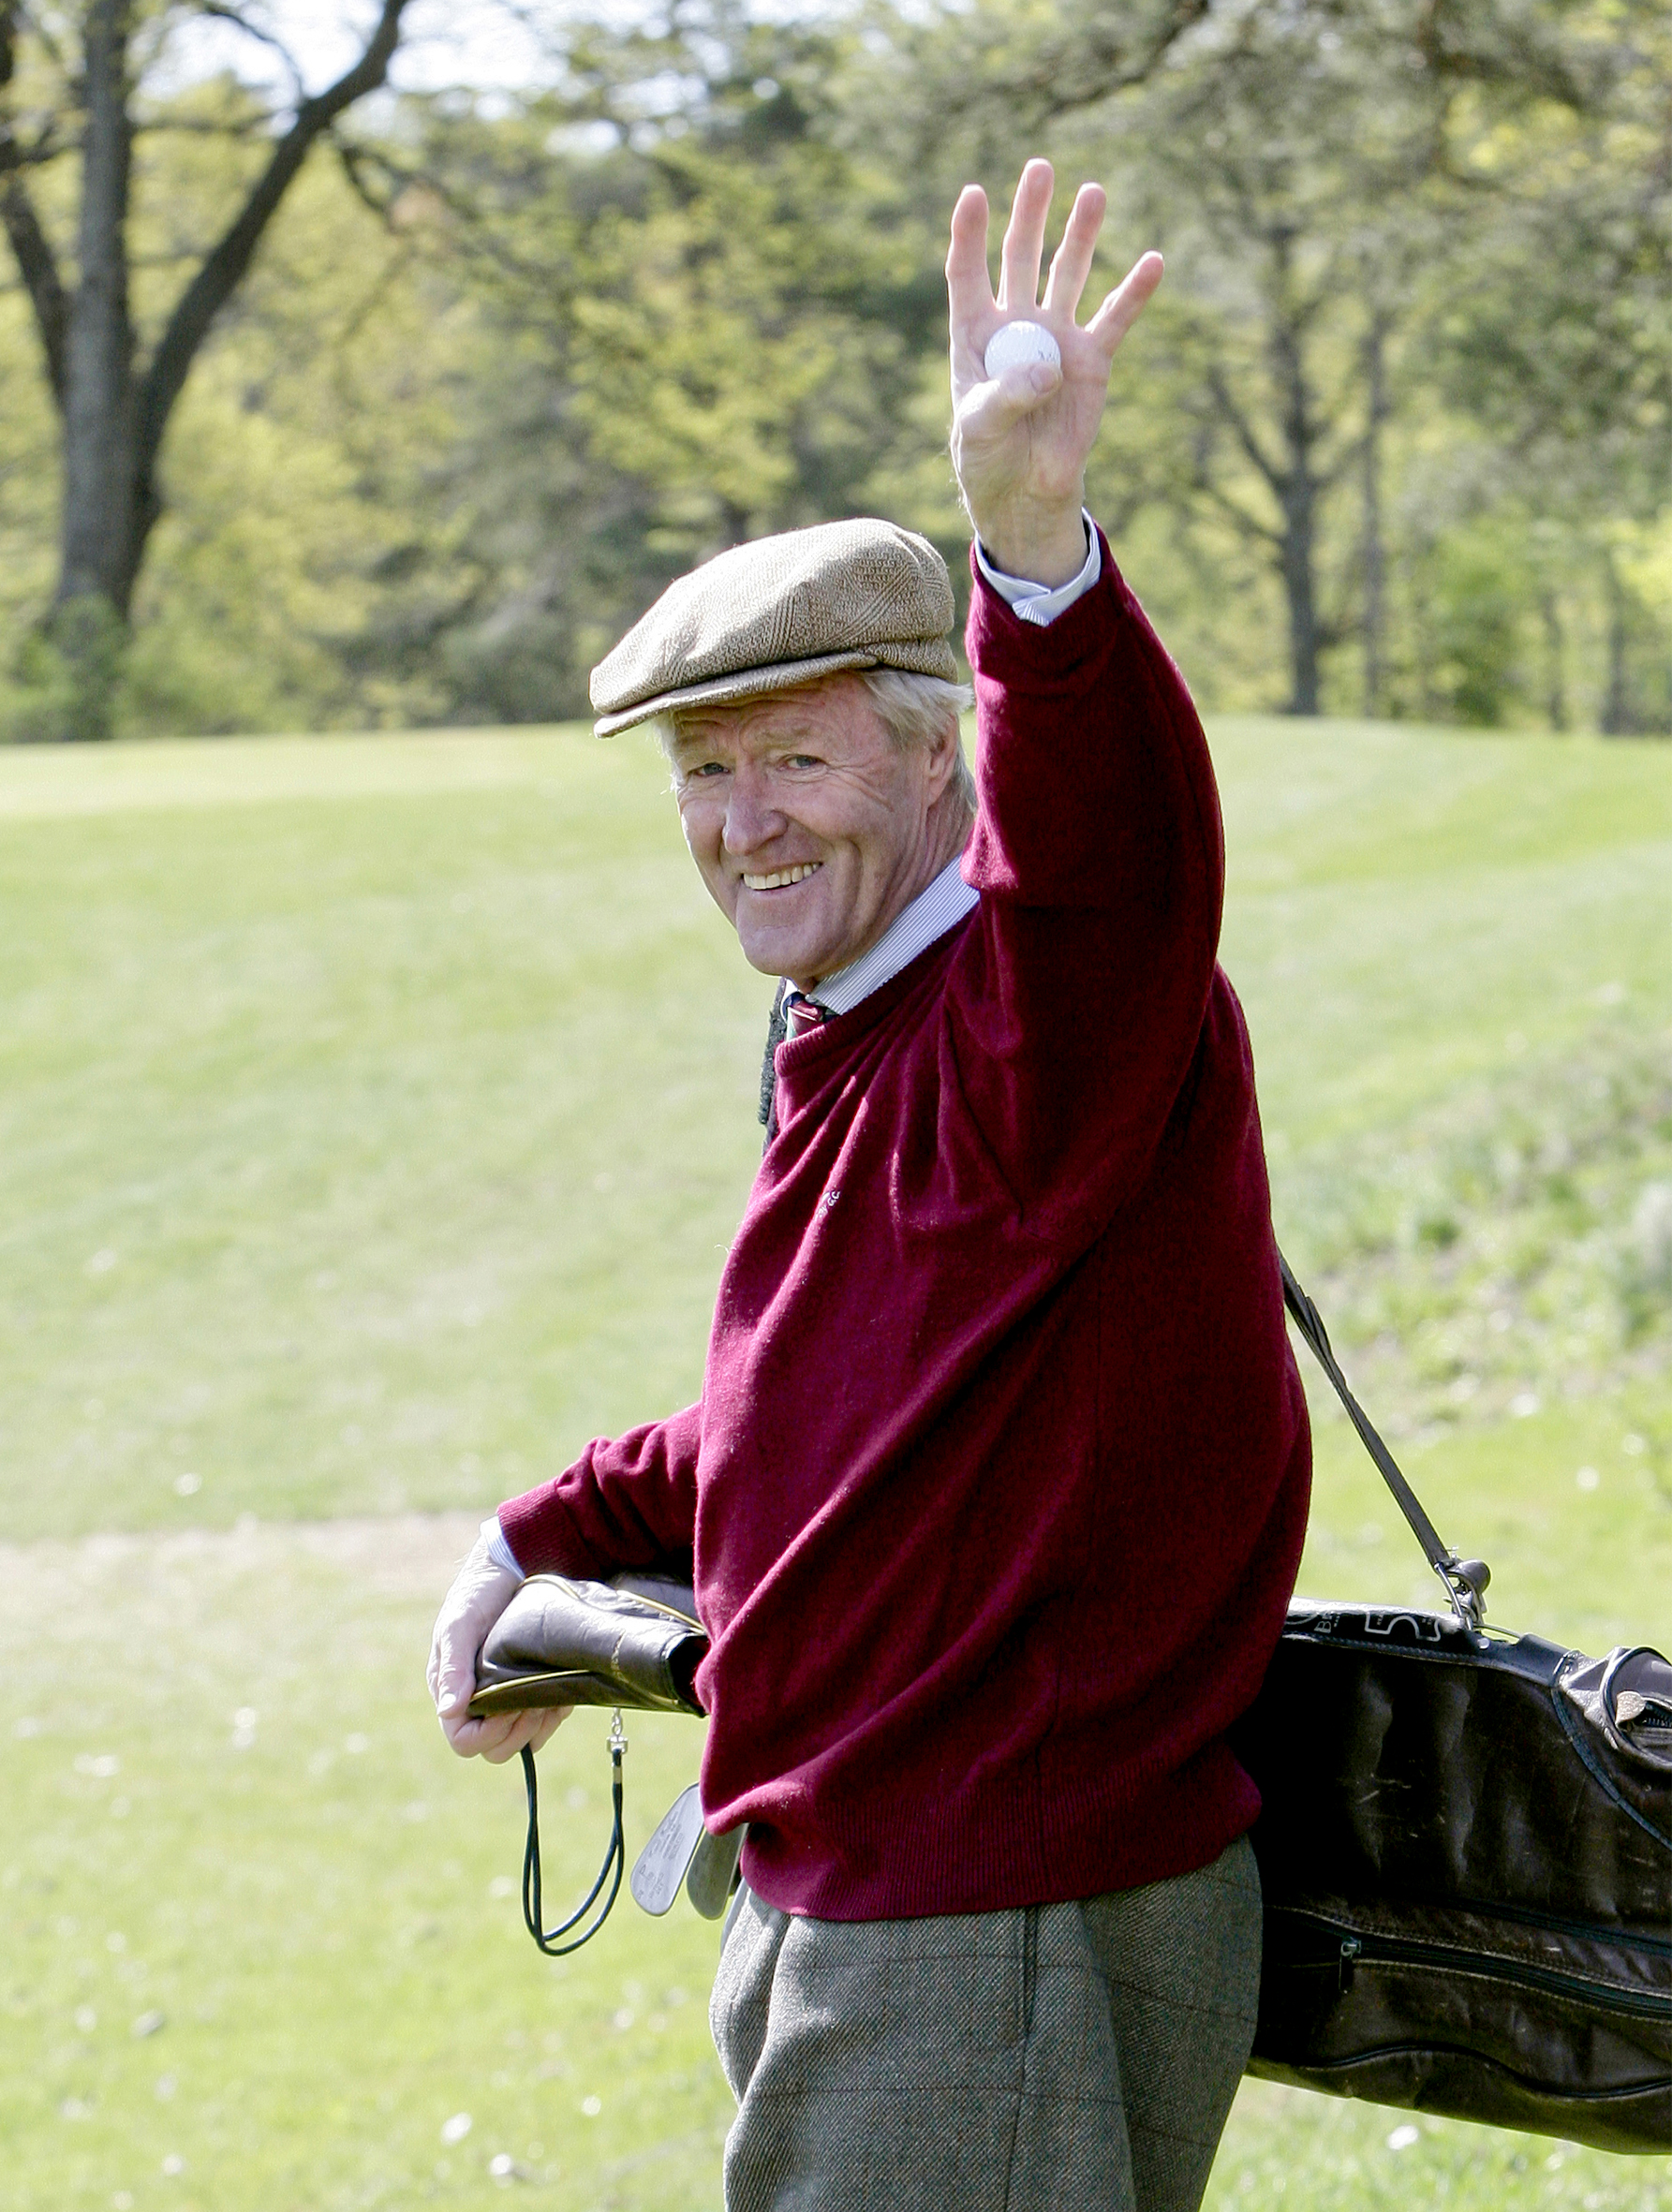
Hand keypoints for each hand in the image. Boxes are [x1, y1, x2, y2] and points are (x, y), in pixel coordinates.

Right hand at [427, 1533, 570, 1762]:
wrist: (513, 1567)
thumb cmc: (479, 1593)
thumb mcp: (461, 1625)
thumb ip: (453, 1668)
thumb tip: (448, 1711)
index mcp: (452, 1691)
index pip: (463, 1741)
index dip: (488, 1734)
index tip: (507, 1708)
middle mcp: (477, 1701)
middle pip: (495, 1750)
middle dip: (517, 1732)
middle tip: (534, 1702)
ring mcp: (506, 1698)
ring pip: (524, 1742)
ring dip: (540, 1725)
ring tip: (550, 1696)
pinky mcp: (532, 1689)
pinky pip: (545, 1723)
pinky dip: (555, 1713)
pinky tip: (561, 1691)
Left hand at [947, 158, 1162, 585]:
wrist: (1026, 492)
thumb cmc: (989, 459)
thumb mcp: (982, 430)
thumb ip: (1007, 395)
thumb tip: (1048, 366)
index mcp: (975, 334)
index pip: (969, 272)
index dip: (971, 234)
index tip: (975, 193)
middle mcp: (1017, 324)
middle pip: (1022, 256)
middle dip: (1031, 214)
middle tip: (1040, 168)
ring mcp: (1057, 336)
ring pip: (1068, 274)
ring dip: (1080, 235)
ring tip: (1092, 192)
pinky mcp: (1092, 359)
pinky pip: (1115, 318)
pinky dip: (1134, 292)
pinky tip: (1153, 261)